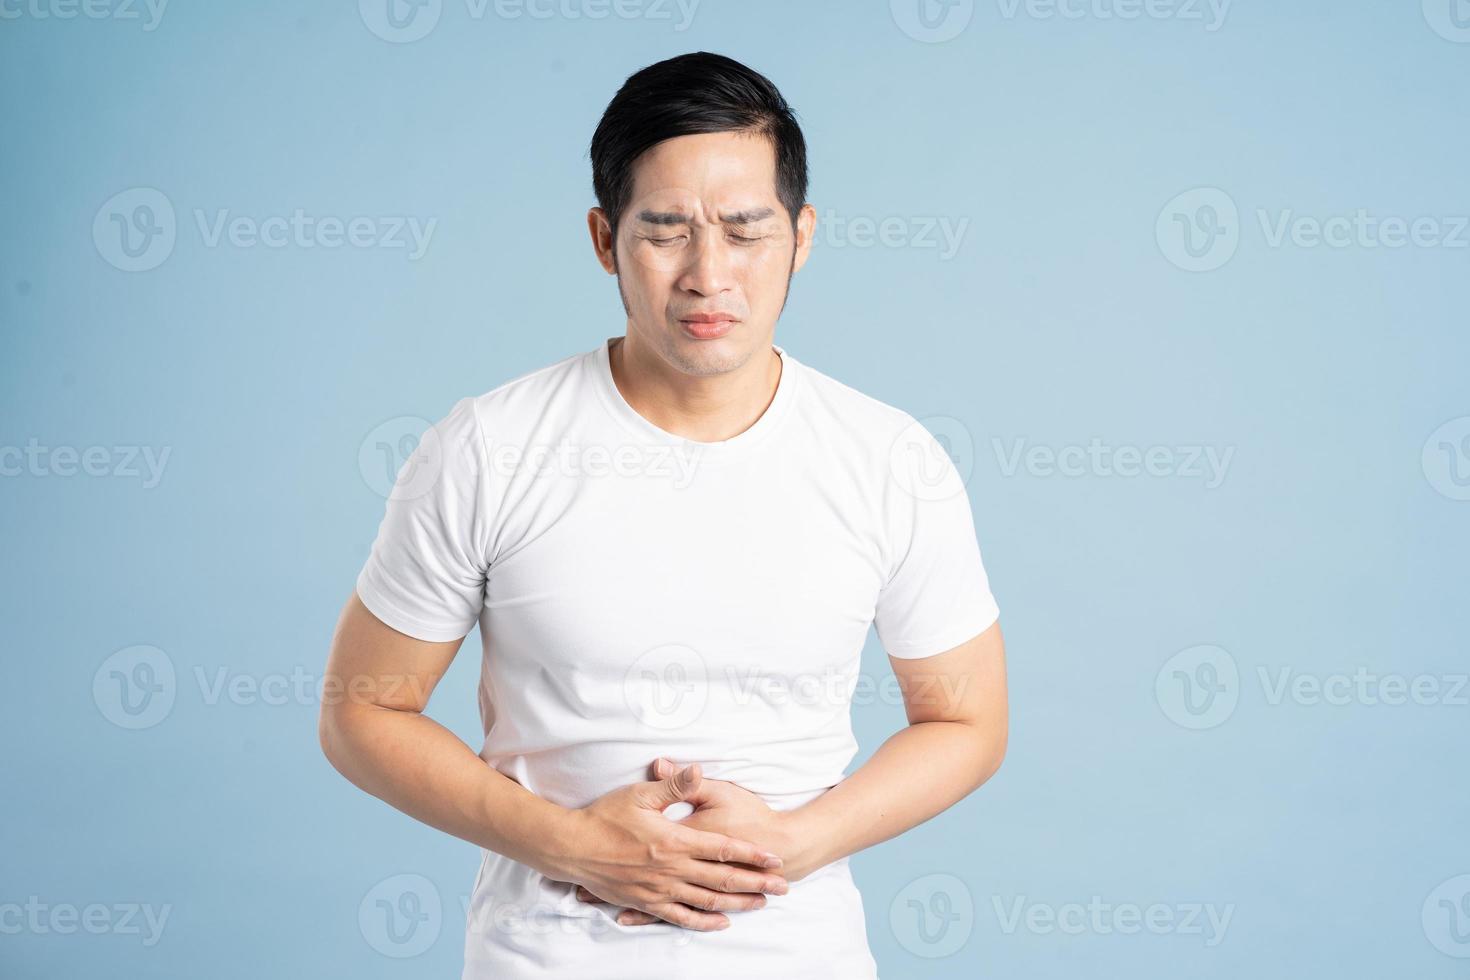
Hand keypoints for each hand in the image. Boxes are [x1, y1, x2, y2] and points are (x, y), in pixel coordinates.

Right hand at [551, 762, 790, 930]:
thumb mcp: (638, 795)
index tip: (774, 858)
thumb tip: (696, 769)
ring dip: (736, 904)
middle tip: (782, 888)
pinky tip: (721, 922)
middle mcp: (671, 869)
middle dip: (755, 884)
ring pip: (707, 901)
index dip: (751, 854)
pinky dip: (703, 921)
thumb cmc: (604, 817)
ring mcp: (660, 890)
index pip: (722, 849)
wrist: (571, 848)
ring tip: (760, 904)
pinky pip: (681, 917)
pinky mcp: (647, 903)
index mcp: (674, 841)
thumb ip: (672, 787)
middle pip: (722, 879)